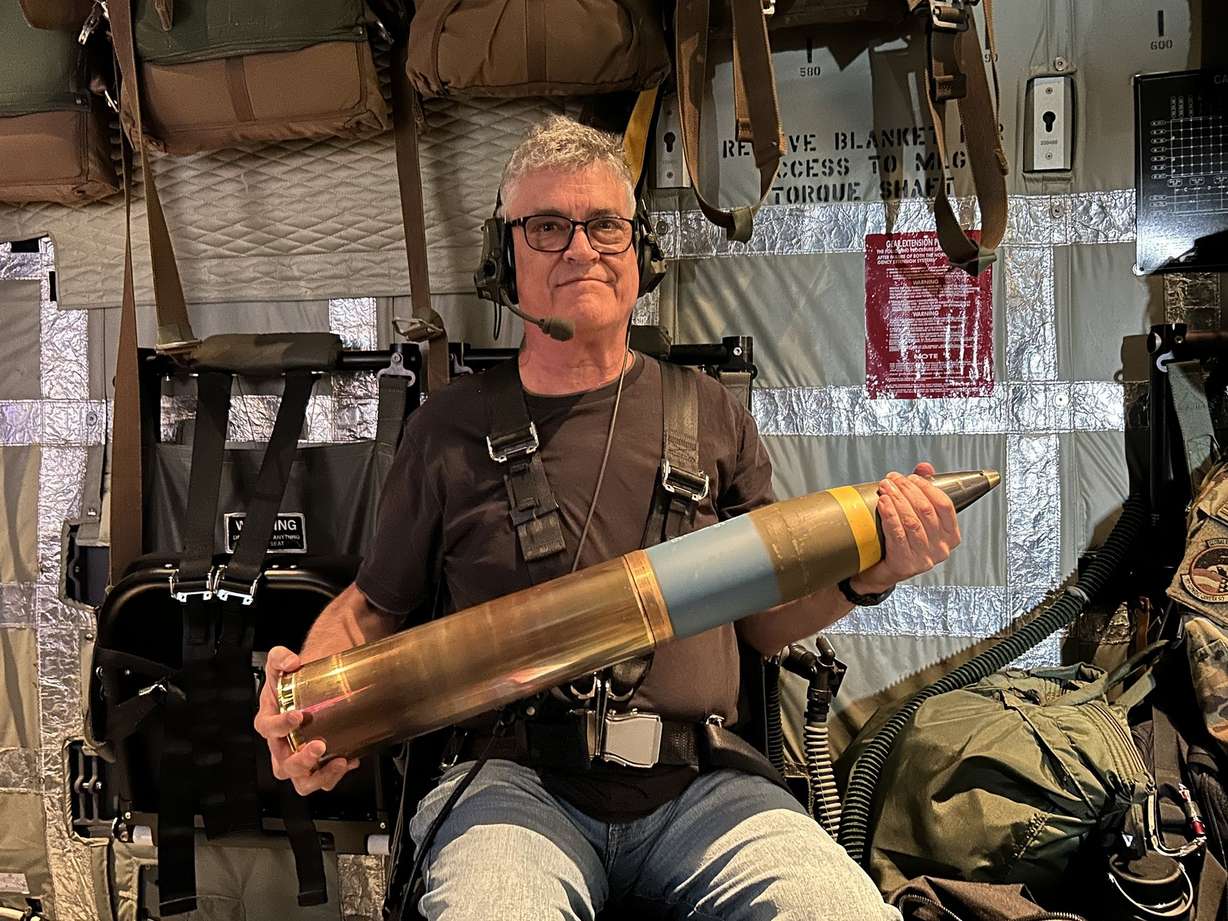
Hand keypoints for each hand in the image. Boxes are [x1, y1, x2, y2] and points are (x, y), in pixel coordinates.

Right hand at [253, 645, 359, 795]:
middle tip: (319, 745)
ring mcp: (298, 758)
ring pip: (302, 781)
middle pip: (284, 765)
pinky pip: (323, 779)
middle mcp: (281, 746)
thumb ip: (280, 657)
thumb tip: (290, 661)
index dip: (280, 726)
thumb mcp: (281, 663)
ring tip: (339, 762)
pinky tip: (350, 759)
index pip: (267, 729)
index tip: (297, 716)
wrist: (309, 685)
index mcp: (269, 722)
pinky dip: (336, 774)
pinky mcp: (317, 765)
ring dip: (320, 776)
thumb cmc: (292, 681)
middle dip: (301, 761)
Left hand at [850, 462, 960, 594]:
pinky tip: (883, 504)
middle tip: (891, 479)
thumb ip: (923, 490)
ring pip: (911, 521)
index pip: (944, 505)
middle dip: (907, 490)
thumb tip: (925, 467)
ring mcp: (925, 558)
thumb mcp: (916, 515)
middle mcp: (942, 548)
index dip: (926, 487)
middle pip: (926, 510)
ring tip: (885, 488)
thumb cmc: (901, 540)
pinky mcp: (906, 564)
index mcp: (951, 535)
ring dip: (897, 500)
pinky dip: (890, 516)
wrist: (880, 569)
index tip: (910, 476)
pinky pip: (898, 534)